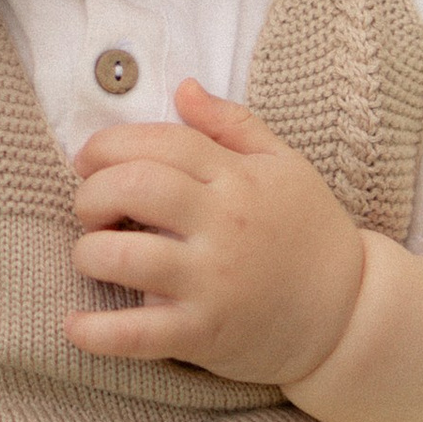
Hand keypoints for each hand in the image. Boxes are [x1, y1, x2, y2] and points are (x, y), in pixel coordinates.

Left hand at [69, 82, 365, 387]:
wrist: (348, 313)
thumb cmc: (310, 233)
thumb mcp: (284, 165)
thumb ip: (232, 124)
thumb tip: (183, 88)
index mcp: (238, 179)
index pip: (161, 143)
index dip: (110, 144)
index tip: (89, 160)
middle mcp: (224, 225)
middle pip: (134, 187)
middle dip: (92, 193)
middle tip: (90, 209)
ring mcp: (212, 281)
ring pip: (124, 256)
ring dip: (88, 253)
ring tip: (92, 256)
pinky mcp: (204, 332)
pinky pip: (138, 334)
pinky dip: (97, 333)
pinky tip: (74, 327)